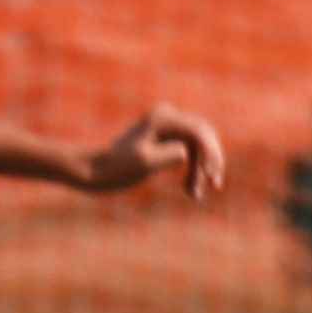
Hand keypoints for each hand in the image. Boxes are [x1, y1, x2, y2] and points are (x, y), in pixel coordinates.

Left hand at [80, 104, 229, 202]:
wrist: (97, 170)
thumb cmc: (118, 167)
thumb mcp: (144, 163)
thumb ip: (167, 155)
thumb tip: (186, 152)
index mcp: (163, 118)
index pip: (199, 132)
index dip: (210, 154)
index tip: (210, 177)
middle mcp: (168, 116)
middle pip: (204, 136)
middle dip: (211, 161)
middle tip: (214, 185)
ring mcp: (168, 127)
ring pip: (199, 148)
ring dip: (201, 170)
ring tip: (196, 196)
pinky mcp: (167, 139)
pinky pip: (191, 153)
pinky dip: (193, 171)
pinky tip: (190, 192)